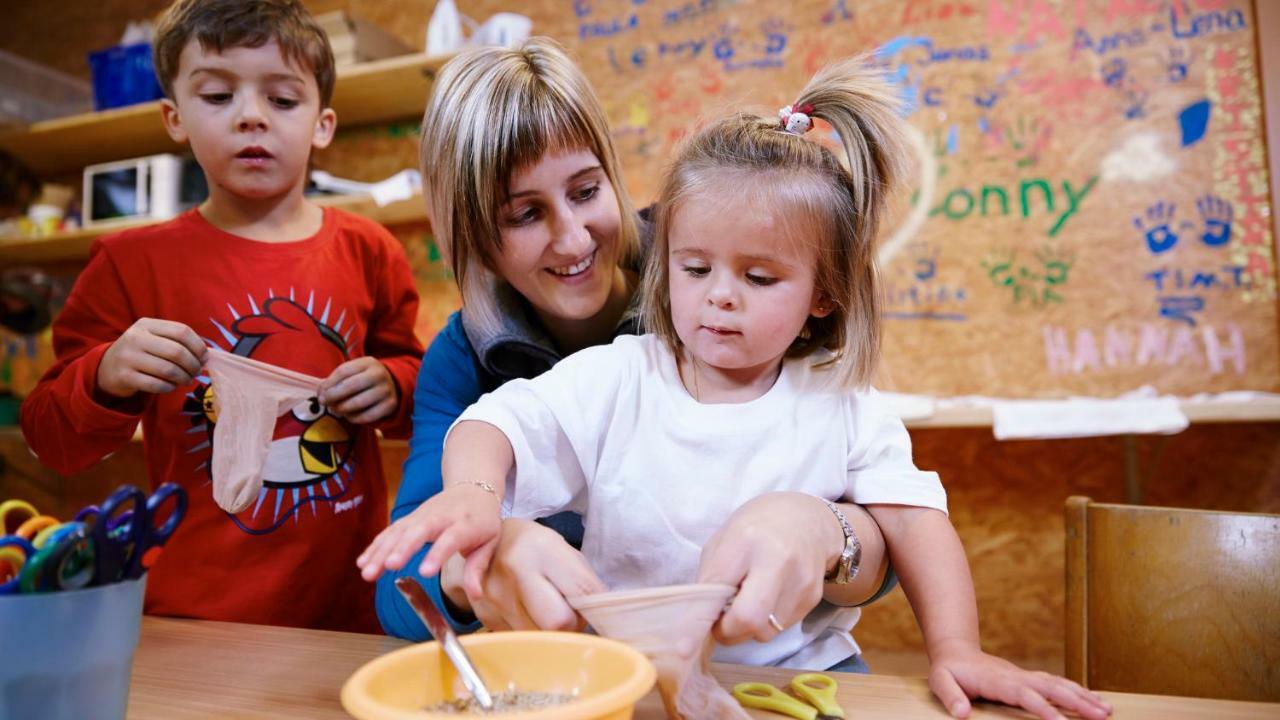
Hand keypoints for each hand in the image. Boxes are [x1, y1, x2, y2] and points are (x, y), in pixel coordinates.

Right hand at [98, 318, 206, 397]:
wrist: (107, 368)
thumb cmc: (142, 353)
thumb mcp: (154, 339)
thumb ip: (177, 342)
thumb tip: (206, 356)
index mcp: (146, 324)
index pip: (182, 331)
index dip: (198, 346)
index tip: (204, 358)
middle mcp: (135, 338)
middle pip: (177, 352)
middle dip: (193, 365)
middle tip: (197, 372)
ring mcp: (128, 357)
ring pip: (168, 370)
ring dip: (184, 378)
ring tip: (187, 380)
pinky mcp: (124, 376)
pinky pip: (157, 384)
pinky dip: (169, 387)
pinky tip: (171, 386)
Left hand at [318, 357, 396, 423]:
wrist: (392, 384)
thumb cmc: (364, 379)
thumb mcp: (353, 373)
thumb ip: (336, 380)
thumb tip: (321, 394)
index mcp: (367, 362)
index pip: (343, 371)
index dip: (329, 384)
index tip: (320, 393)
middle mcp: (379, 374)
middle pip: (350, 386)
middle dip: (333, 396)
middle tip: (324, 403)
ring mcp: (386, 390)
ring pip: (358, 402)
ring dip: (342, 408)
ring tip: (336, 409)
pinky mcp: (390, 405)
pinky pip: (367, 416)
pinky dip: (354, 418)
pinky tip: (348, 416)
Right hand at [356, 485, 500, 589]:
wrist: (473, 488)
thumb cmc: (483, 521)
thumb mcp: (490, 542)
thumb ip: (477, 568)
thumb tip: (476, 596)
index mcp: (465, 524)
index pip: (449, 539)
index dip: (437, 554)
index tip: (425, 573)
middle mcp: (440, 517)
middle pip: (419, 531)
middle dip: (403, 548)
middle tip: (389, 567)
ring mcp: (422, 515)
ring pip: (399, 531)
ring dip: (381, 551)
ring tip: (367, 573)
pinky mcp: (409, 517)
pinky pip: (390, 531)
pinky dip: (376, 545)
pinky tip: (362, 561)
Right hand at [442, 518, 605, 630]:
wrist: (485, 544)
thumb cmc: (533, 547)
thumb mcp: (562, 550)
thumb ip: (583, 582)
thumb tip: (601, 617)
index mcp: (541, 550)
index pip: (581, 592)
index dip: (594, 607)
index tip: (597, 609)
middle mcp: (516, 574)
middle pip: (558, 623)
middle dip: (572, 625)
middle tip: (573, 615)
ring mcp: (498, 599)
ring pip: (541, 638)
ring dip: (554, 634)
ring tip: (552, 615)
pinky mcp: (488, 619)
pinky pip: (523, 641)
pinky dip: (534, 635)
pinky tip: (532, 618)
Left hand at [697, 492, 840, 644]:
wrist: (806, 520)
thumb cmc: (754, 529)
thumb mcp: (723, 541)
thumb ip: (710, 579)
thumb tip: (696, 623)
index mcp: (746, 539)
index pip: (718, 589)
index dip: (698, 621)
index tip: (683, 647)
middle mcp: (777, 560)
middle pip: (749, 619)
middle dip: (728, 632)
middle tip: (721, 623)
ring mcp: (800, 580)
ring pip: (765, 631)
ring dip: (748, 628)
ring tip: (749, 600)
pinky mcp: (813, 597)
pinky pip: (782, 627)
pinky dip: (768, 621)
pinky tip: (769, 597)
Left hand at [929, 640, 1111, 719]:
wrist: (956, 650)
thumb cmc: (948, 670)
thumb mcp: (940, 681)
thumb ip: (950, 697)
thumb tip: (961, 714)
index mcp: (997, 681)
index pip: (1024, 695)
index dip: (1043, 708)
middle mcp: (1016, 676)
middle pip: (1050, 687)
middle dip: (1076, 702)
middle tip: (1101, 715)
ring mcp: (1025, 676)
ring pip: (1058, 684)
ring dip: (1083, 696)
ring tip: (1106, 710)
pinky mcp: (1029, 679)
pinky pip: (1057, 684)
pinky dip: (1077, 691)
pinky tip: (1094, 700)